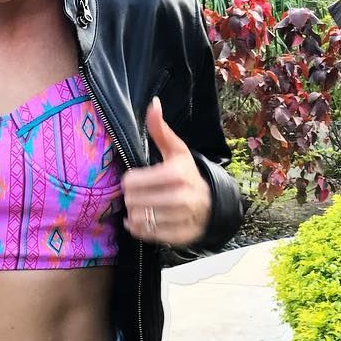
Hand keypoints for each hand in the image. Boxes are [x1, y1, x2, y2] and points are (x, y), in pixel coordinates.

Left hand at [122, 95, 211, 245]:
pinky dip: (138, 228)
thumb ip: (160, 130)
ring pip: (138, 218)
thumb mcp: (177, 151)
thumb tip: (153, 103)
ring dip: (134, 213)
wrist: (211, 204)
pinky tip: (142, 219)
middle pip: (133, 201)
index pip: (132, 181)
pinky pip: (145, 234)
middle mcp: (181, 198)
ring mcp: (181, 219)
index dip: (130, 181)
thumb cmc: (187, 174)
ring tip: (141, 206)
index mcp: (177, 174)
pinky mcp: (179, 236)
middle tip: (137, 194)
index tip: (135, 180)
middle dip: (131, 197)